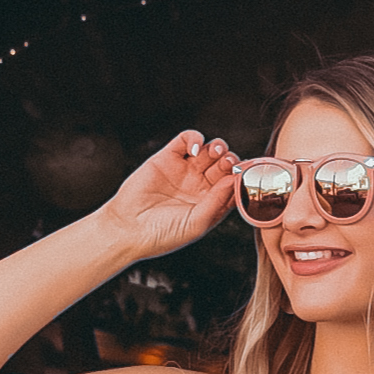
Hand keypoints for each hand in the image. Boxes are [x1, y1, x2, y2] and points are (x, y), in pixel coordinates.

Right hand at [99, 131, 237, 261]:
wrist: (128, 230)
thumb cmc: (163, 234)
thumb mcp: (197, 223)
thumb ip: (218, 202)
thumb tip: (235, 180)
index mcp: (211, 202)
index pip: (234, 183)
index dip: (241, 177)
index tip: (245, 175)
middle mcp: (200, 185)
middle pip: (224, 164)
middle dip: (230, 161)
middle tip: (229, 163)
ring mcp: (184, 170)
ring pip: (209, 150)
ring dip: (218, 147)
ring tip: (215, 153)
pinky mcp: (167, 157)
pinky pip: (186, 139)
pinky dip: (195, 139)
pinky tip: (194, 150)